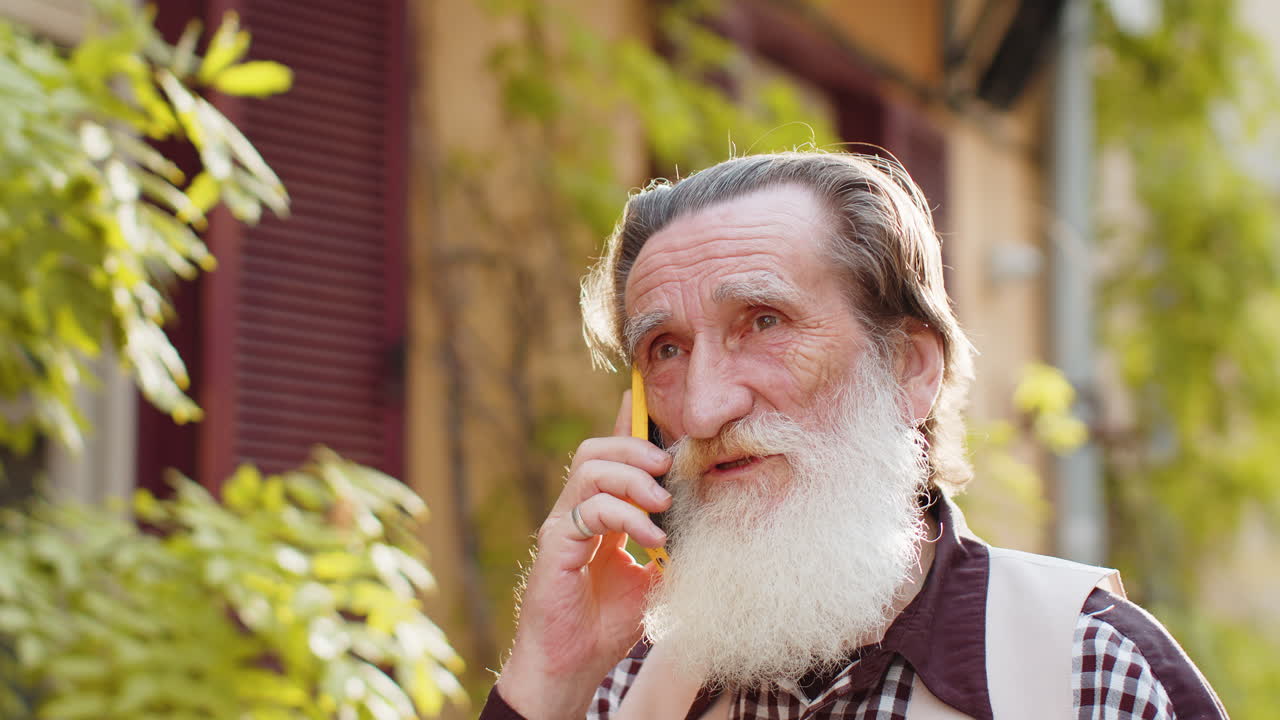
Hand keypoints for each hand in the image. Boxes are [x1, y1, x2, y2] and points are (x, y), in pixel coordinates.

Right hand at [496, 391, 672, 718]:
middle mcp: (577, 511)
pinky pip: (587, 508)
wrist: (573, 665)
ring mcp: (563, 524)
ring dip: (632, 477)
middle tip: (668, 466)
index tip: (651, 403)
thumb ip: (667, 542)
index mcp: (600, 513)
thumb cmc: (607, 624)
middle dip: (636, 447)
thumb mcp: (652, 576)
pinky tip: (650, 537)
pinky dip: (625, 514)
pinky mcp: (555, 544)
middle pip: (598, 449)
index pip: (613, 457)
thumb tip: (704, 515)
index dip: (630, 426)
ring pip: (590, 468)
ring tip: (661, 503)